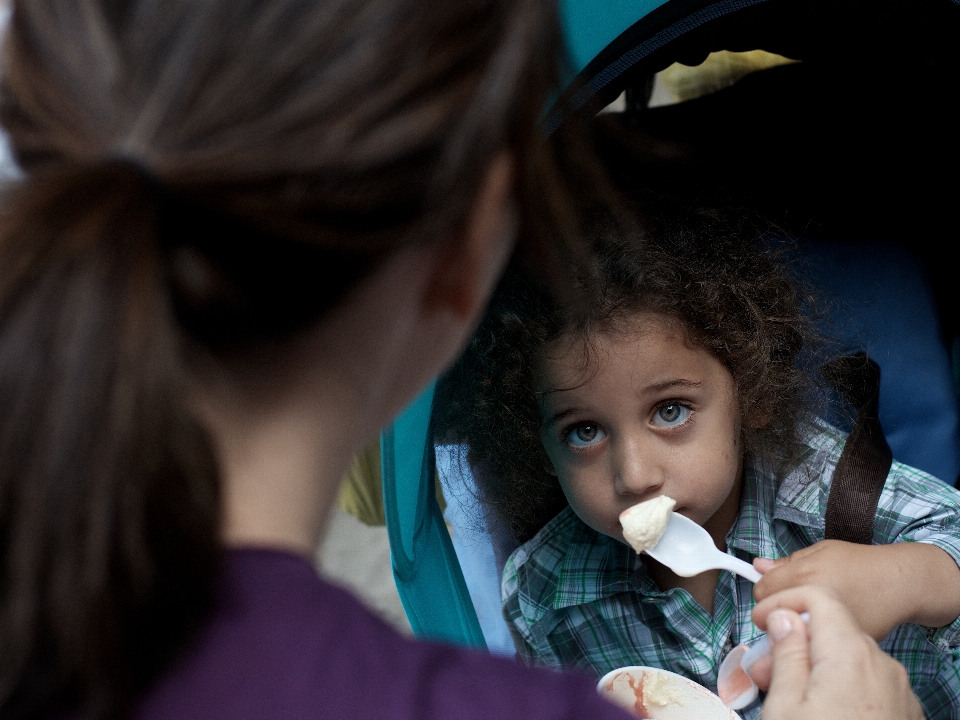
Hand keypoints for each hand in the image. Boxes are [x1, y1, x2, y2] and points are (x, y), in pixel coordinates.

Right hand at [752, 586, 924, 719]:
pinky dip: (840, 685)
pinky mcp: (903, 712)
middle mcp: (880, 664)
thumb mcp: (785, 705)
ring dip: (814, 666)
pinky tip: (818, 712)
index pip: (818, 597)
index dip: (783, 602)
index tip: (759, 619)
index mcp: (848, 653)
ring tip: (786, 698)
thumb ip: (786, 652)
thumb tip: (783, 617)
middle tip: (761, 671)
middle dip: (793, 642)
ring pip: (848, 657)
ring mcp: (897, 690)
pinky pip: (867, 682)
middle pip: (831, 630)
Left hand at [753, 540, 959, 639]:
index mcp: (802, 574)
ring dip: (794, 628)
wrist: (898, 583)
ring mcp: (825, 625)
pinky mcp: (840, 644)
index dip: (765, 592)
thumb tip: (757, 566)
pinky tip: (828, 628)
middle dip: (777, 612)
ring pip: (791, 635)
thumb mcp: (820, 550)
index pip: (760, 593)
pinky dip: (814, 639)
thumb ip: (785, 562)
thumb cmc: (860, 562)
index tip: (775, 591)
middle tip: (795, 605)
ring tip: (813, 616)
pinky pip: (813, 646)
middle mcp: (811, 601)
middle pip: (772, 616)